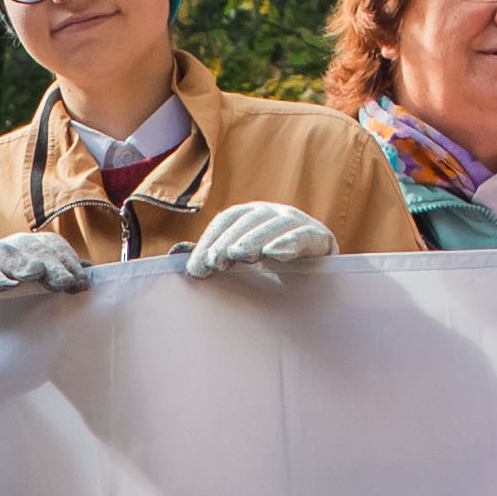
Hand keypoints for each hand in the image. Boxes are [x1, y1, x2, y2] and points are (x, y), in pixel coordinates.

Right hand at [0, 229, 91, 297]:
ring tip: (35, 274)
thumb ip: (61, 275)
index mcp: (31, 246)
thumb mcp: (37, 284)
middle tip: (65, 282)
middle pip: (33, 250)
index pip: (53, 246)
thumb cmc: (9, 294)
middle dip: (52, 265)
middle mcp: (11, 245)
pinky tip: (5, 285)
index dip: (67, 262)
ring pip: (6, 254)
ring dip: (22, 263)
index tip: (81, 283)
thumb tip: (90, 270)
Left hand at [180, 201, 337, 281]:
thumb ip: (213, 256)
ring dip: (254, 239)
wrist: (318, 282)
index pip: (227, 221)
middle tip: (215, 263)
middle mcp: (273, 213)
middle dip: (228, 241)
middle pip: (247, 220)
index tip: (197, 269)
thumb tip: (176, 252)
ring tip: (239, 256)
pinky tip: (274, 254)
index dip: (210, 241)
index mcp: (251, 216)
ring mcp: (298, 222)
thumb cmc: (272, 271)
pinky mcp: (320, 238)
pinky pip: (305, 236)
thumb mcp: (241, 264)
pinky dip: (289, 242)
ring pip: (274, 224)